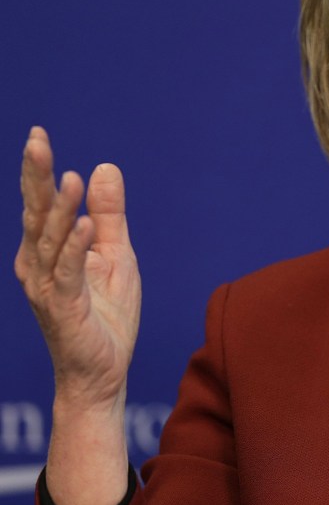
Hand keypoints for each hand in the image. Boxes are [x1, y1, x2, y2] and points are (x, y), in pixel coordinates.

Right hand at [15, 127, 140, 408]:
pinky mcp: (64, 308)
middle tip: (37, 142)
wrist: (104, 370)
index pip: (41, 204)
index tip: (39, 134)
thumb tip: (103, 168)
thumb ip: (109, 214)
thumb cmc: (106, 312)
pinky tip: (86, 225)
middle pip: (36, 215)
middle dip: (36, 179)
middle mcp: (38, 265)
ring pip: (52, 241)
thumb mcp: (115, 254)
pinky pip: (68, 274)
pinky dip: (76, 248)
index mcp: (48, 250)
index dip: (39, 171)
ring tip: (70, 178)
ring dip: (60, 209)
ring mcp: (47, 287)